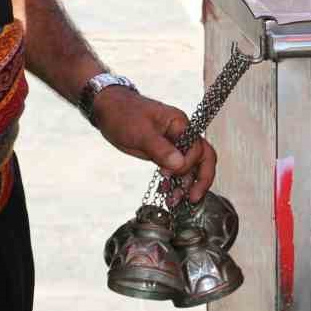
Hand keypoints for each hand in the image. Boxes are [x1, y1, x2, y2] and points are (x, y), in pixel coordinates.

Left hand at [89, 86, 217, 204]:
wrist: (107, 109)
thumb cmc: (123, 114)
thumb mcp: (140, 132)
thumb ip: (161, 148)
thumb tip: (180, 164)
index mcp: (181, 124)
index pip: (198, 148)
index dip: (188, 164)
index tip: (169, 173)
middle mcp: (181, 134)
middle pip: (203, 158)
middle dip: (200, 179)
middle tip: (192, 198)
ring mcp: (173, 144)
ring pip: (189, 167)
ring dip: (185, 185)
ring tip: (173, 201)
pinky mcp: (163, 153)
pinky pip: (175, 170)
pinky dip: (173, 183)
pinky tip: (166, 193)